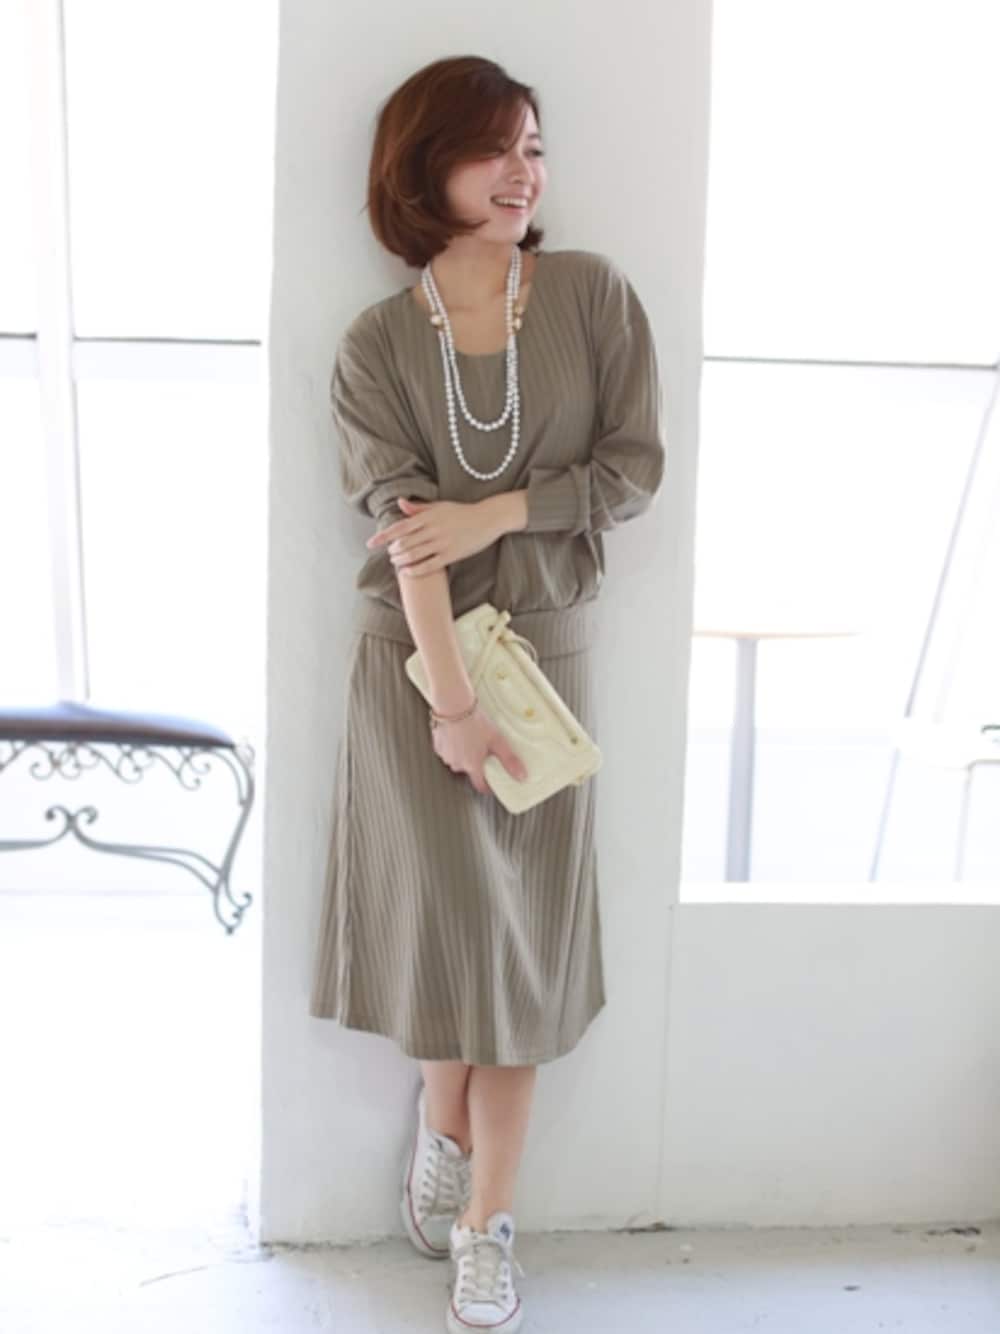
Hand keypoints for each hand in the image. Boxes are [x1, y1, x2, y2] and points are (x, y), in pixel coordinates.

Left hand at [365, 497, 502, 577]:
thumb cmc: (462, 512)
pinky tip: (407, 572)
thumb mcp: (439, 506)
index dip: (382, 537)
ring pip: (413, 555)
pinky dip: (414, 570)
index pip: (399, 527)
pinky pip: (428, 565)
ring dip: (401, 560)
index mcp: (427, 516)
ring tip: (397, 562)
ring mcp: (442, 543)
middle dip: (392, 551)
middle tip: (390, 554)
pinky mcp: (451, 554)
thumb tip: (400, 503)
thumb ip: (418, 508)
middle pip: (403, 543)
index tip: (370, 543)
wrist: (488, 519)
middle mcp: (432, 529)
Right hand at [431, 704, 527, 796]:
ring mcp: (445, 755)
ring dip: (464, 753)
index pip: (480, 785)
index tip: (493, 783)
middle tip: (484, 748)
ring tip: (471, 737)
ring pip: (457, 759)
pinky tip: (459, 733)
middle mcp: (456, 764)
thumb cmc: (474, 722)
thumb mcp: (497, 740)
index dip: (488, 786)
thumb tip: (522, 776)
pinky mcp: (437, 744)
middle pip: (469, 769)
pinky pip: (447, 749)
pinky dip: (453, 745)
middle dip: (476, 762)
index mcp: (472, 766)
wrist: (453, 705)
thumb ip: (509, 760)